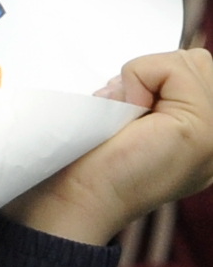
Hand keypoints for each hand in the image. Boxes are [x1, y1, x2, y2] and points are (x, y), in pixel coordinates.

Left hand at [6, 50, 212, 246]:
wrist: (68, 204)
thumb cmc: (80, 168)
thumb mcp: (125, 123)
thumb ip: (152, 98)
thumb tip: (140, 78)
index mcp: (199, 141)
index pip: (196, 73)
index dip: (153, 78)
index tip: (123, 113)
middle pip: (198, 64)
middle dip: (153, 74)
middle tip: (121, 112)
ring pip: (190, 62)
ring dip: (144, 78)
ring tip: (123, 116)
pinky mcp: (200, 131)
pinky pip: (174, 68)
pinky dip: (139, 78)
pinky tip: (124, 114)